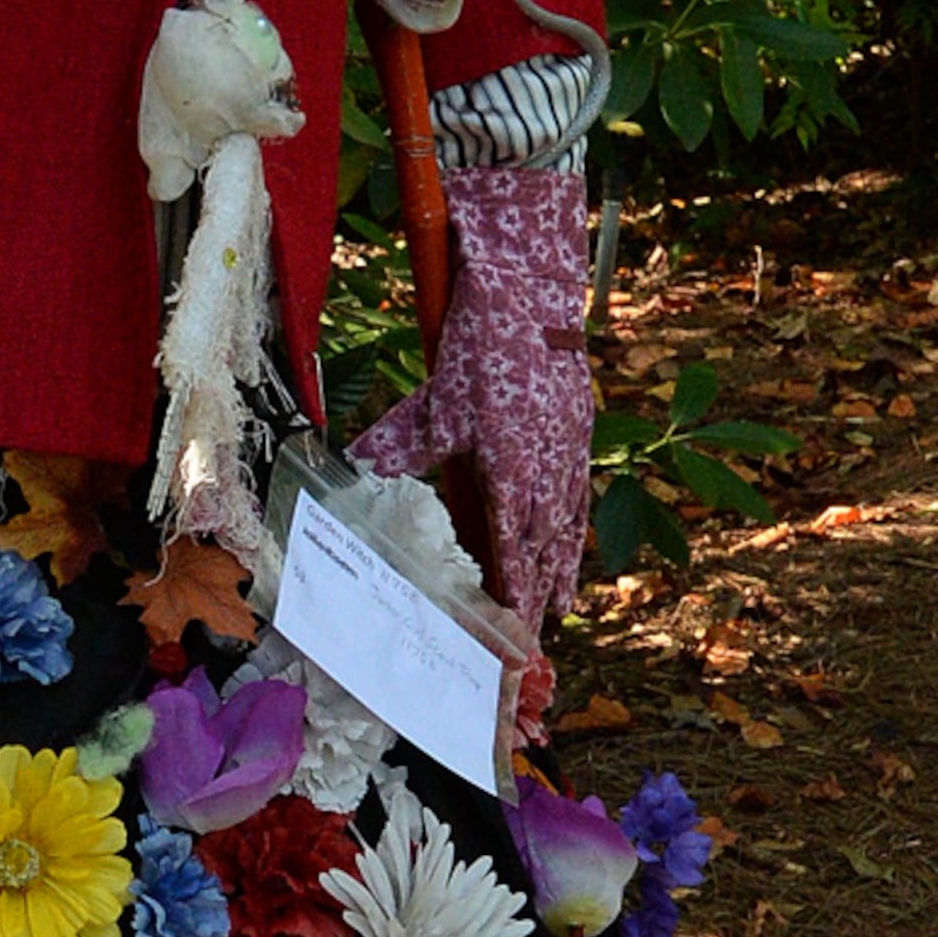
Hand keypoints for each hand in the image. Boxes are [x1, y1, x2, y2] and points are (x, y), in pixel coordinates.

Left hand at [350, 151, 594, 636]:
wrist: (531, 293)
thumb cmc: (479, 347)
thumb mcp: (433, 400)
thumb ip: (398, 445)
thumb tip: (358, 470)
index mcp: (513, 470)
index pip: (513, 552)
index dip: (513, 597)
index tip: (510, 634)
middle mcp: (549, 470)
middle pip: (545, 550)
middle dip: (538, 597)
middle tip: (532, 643)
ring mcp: (571, 451)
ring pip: (567, 526)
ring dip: (561, 569)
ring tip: (559, 608)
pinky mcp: (579, 431)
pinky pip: (578, 494)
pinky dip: (574, 527)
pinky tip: (570, 540)